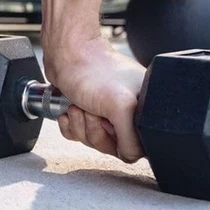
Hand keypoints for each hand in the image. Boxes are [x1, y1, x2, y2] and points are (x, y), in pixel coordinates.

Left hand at [42, 37, 146, 162]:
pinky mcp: (85, 111)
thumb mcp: (122, 107)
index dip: (121, 141)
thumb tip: (130, 156)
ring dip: (81, 125)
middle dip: (96, 131)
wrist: (64, 53)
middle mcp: (127, 111)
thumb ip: (133, 140)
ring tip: (80, 106)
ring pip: (93, 141)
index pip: (139, 146)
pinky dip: (70, 124)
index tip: (111, 125)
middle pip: (113, 146)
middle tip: (93, 111)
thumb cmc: (92, 69)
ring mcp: (104, 112)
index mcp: (145, 108)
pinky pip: (77, 134)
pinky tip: (69, 108)